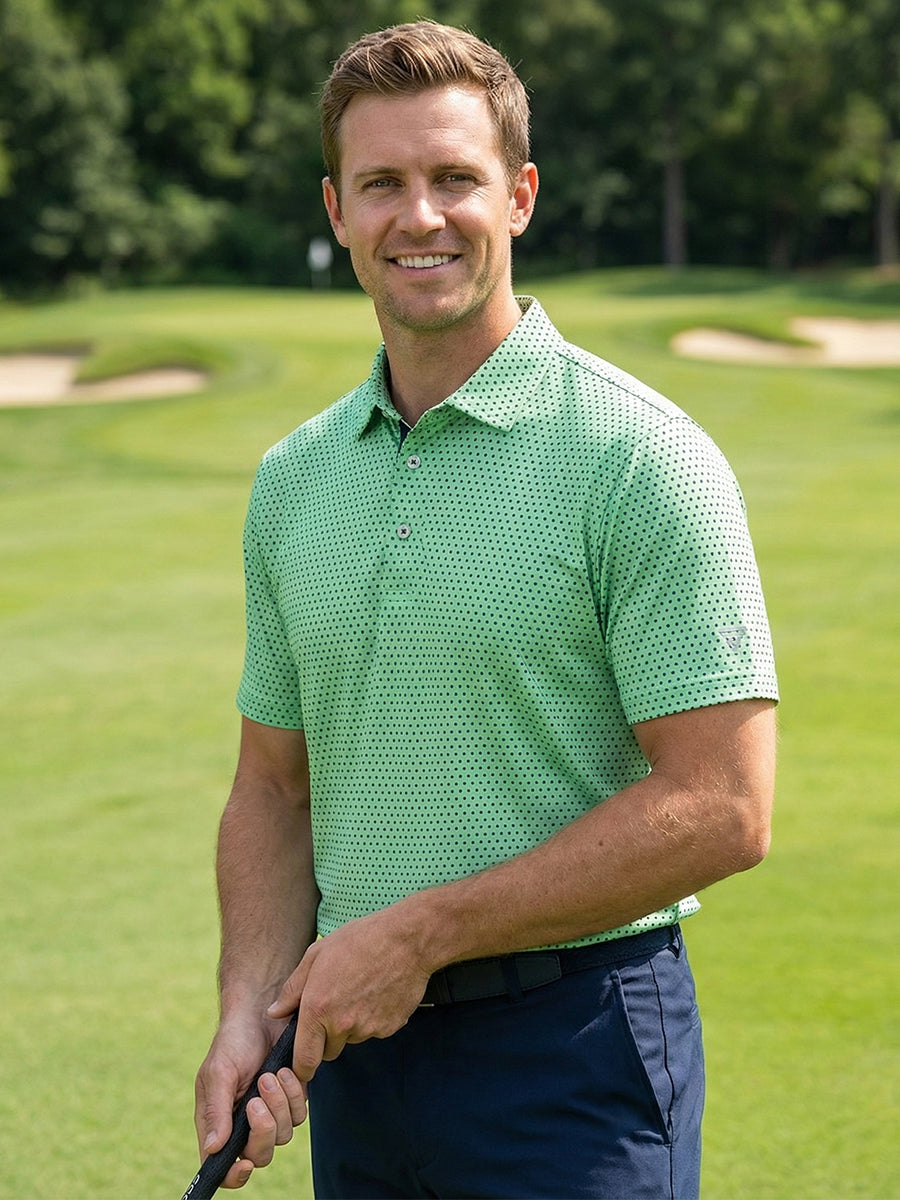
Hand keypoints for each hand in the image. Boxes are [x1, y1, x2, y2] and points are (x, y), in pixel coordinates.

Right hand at [194, 1015, 307, 1188]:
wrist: (262, 1013)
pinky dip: (293, 1094)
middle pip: (259, 1155)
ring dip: (278, 1105)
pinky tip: (284, 1071)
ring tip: (269, 1075)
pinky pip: (299, 1114)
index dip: (233, 1176)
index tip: (245, 1165)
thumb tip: (213, 1150)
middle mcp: (244, 1124)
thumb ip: (216, 1111)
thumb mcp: (219, 1073)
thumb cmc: (233, 1042)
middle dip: (262, 1130)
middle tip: (256, 1100)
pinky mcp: (291, 1099)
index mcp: (219, 1123)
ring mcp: (270, 1113)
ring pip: (283, 1136)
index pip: (222, 1167)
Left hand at [267, 908, 433, 1082]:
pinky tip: (378, 992)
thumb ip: (292, 989)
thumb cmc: (360, 940)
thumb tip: (275, 1013)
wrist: (406, 939)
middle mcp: (342, 1024)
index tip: (301, 1067)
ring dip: (352, 1025)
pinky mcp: (390, 1027)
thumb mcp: (317, 954)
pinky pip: (375, 1031)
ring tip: (360, 990)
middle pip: (329, 1051)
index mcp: (318, 1008)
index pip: (305, 1060)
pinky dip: (373, 1018)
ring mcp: (369, 1028)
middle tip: (336, 1005)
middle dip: (328, 1037)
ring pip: (353, 1038)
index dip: (301, 1069)